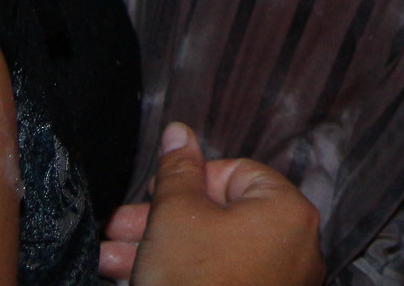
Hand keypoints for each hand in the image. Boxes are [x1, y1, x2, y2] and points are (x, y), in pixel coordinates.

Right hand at [100, 123, 324, 285]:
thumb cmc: (193, 282)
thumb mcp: (175, 215)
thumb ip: (176, 170)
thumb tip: (179, 132)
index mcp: (286, 210)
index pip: (235, 173)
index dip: (186, 181)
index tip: (152, 194)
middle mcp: (294, 246)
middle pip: (219, 216)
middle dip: (160, 221)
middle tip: (119, 227)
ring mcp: (279, 284)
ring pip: (211, 253)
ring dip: (158, 251)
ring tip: (109, 259)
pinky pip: (219, 281)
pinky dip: (182, 277)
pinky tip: (132, 278)